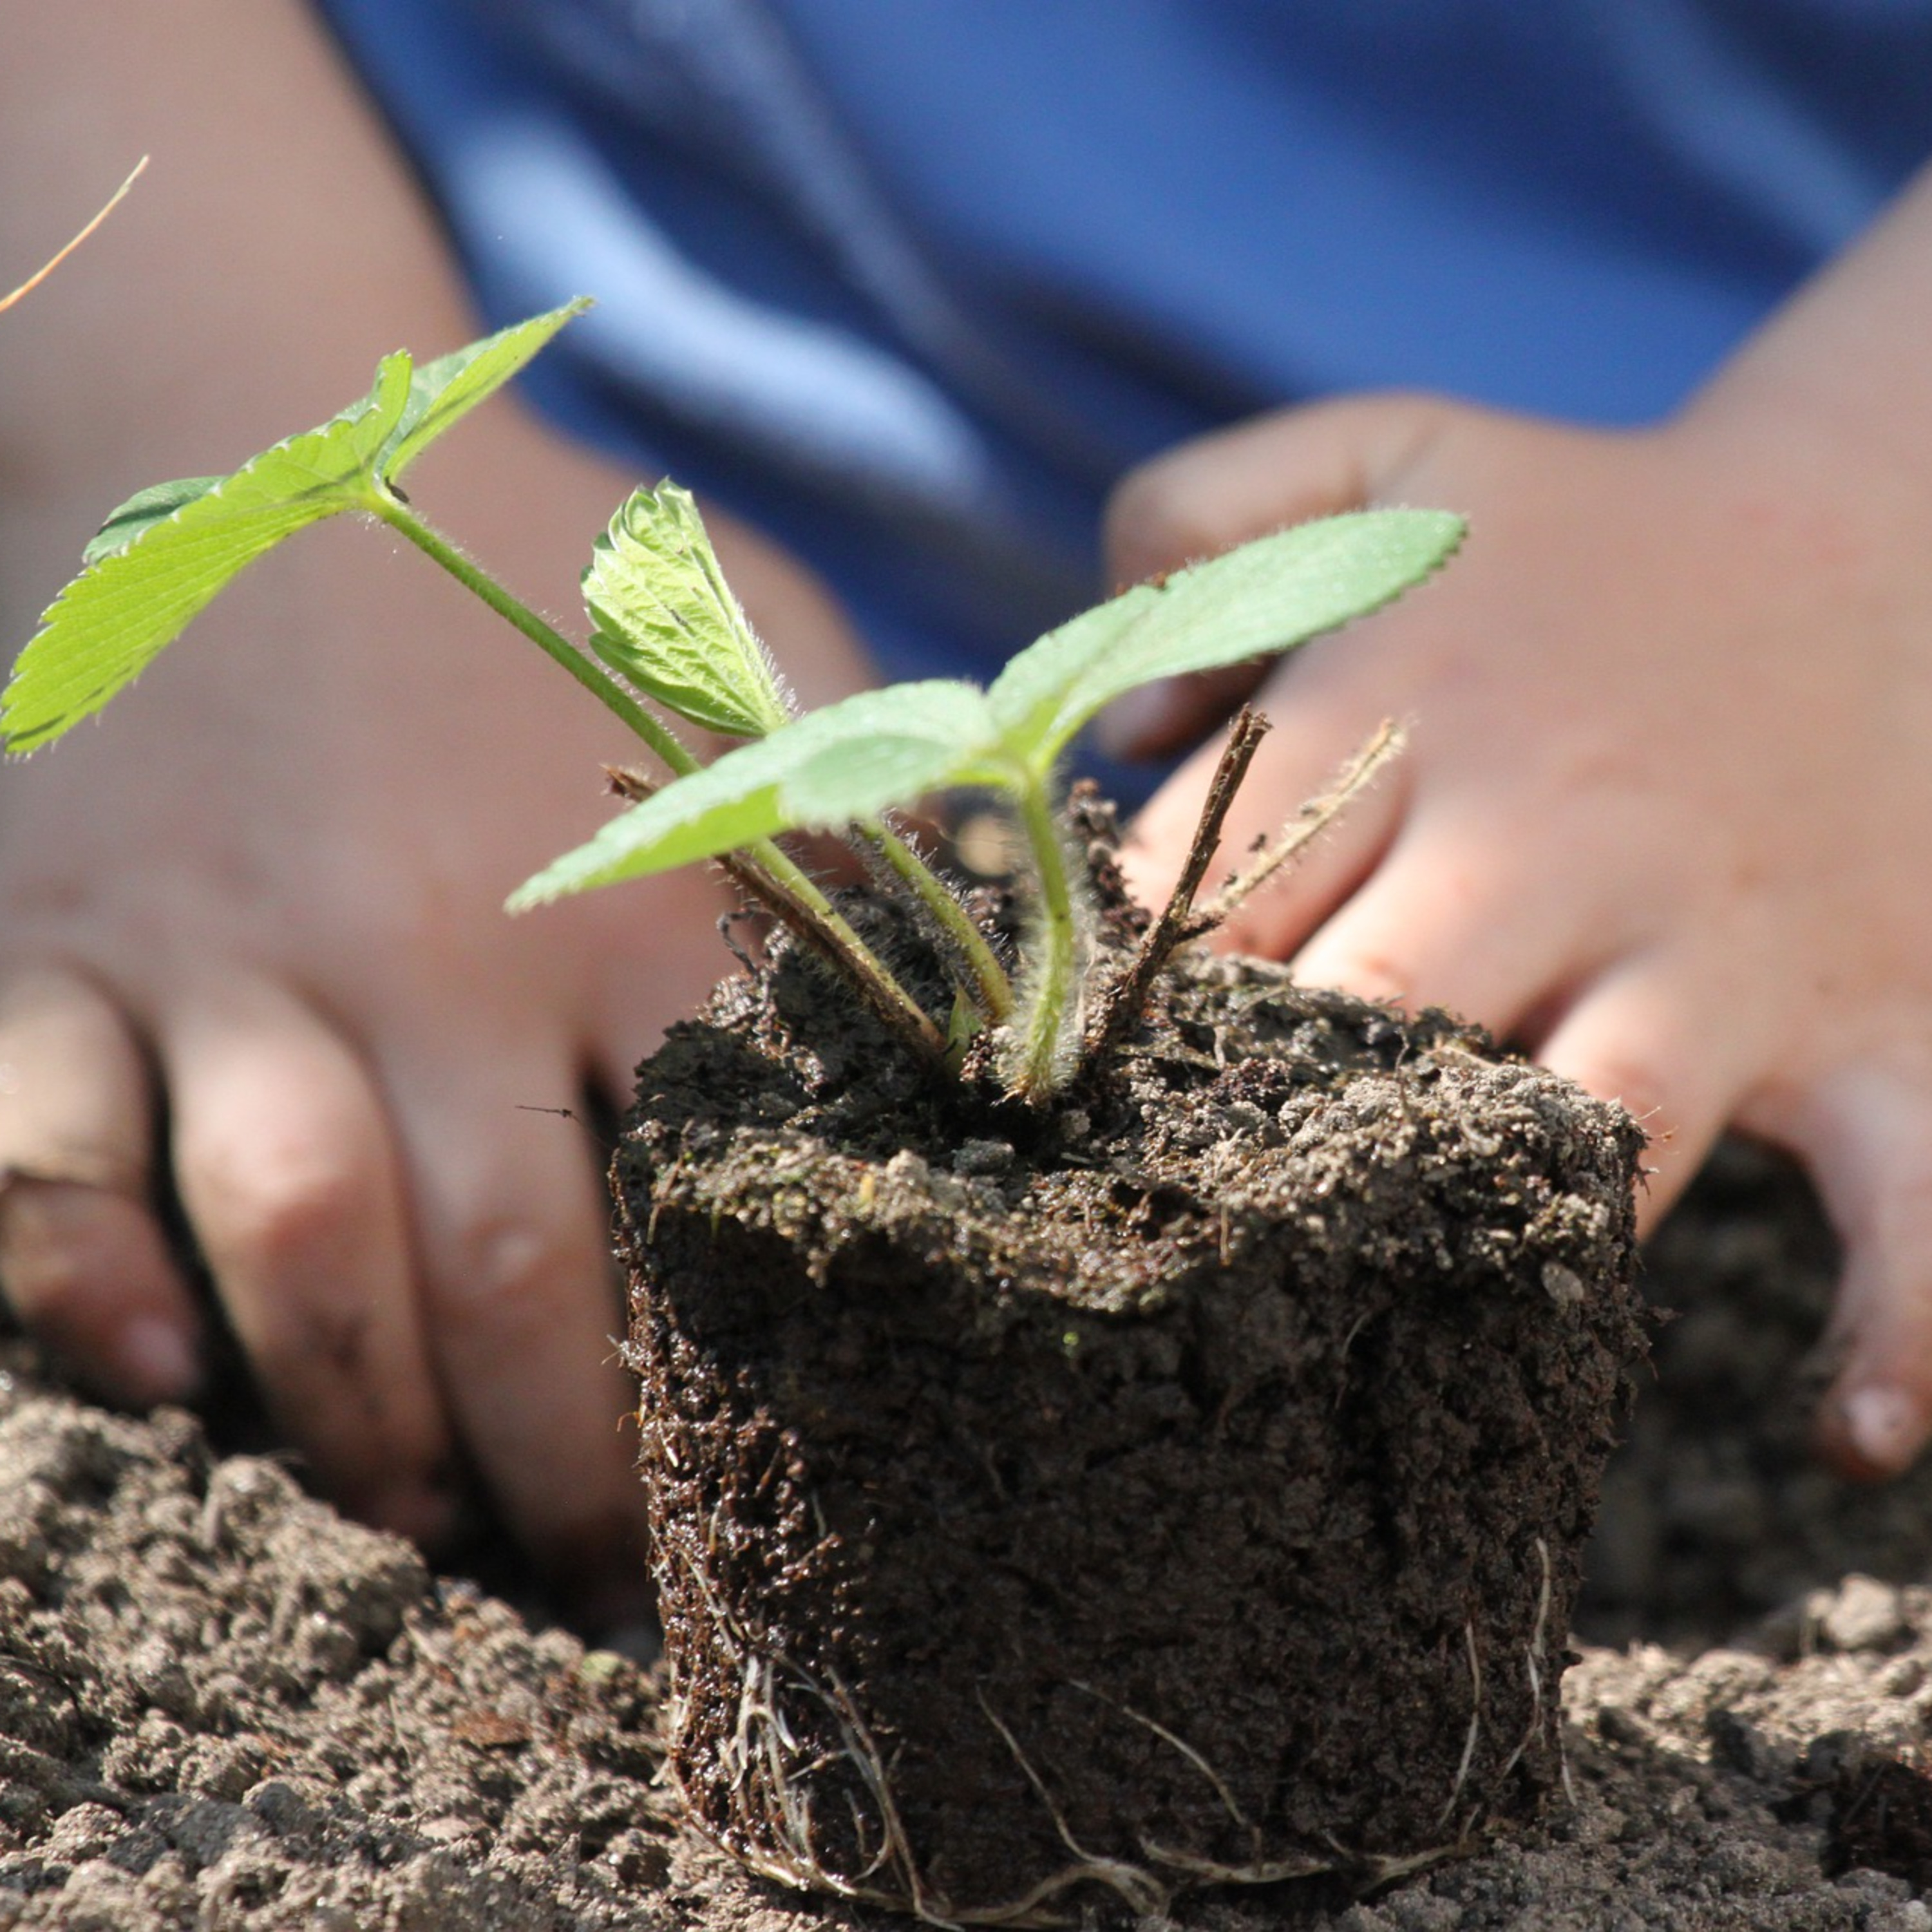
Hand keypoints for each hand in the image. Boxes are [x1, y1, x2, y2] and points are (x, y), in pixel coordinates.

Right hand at [0, 0, 874, 1614]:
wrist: (239, 408)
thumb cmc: (520, 550)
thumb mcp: (736, 633)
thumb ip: (861, 792)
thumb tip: (998, 942)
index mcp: (612, 888)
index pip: (699, 1190)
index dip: (731, 1380)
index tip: (760, 1491)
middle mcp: (420, 937)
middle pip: (497, 1271)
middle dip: (548, 1466)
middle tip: (587, 1574)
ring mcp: (221, 943)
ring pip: (288, 1244)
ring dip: (355, 1419)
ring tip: (418, 1519)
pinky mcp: (53, 938)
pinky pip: (37, 1150)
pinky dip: (78, 1282)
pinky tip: (158, 1377)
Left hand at [1107, 381, 1931, 1479]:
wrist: (1886, 523)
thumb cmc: (1587, 526)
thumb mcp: (1384, 456)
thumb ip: (1199, 522)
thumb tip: (1114, 732)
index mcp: (1418, 704)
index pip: (1214, 890)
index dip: (1124, 1003)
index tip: (1063, 1093)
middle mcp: (1558, 832)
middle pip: (1370, 1015)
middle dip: (1264, 1123)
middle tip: (1176, 1223)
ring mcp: (1721, 941)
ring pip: (1588, 1122)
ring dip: (1486, 1228)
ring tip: (1387, 1324)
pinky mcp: (1870, 1020)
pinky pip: (1913, 1195)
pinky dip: (1896, 1324)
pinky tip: (1839, 1439)